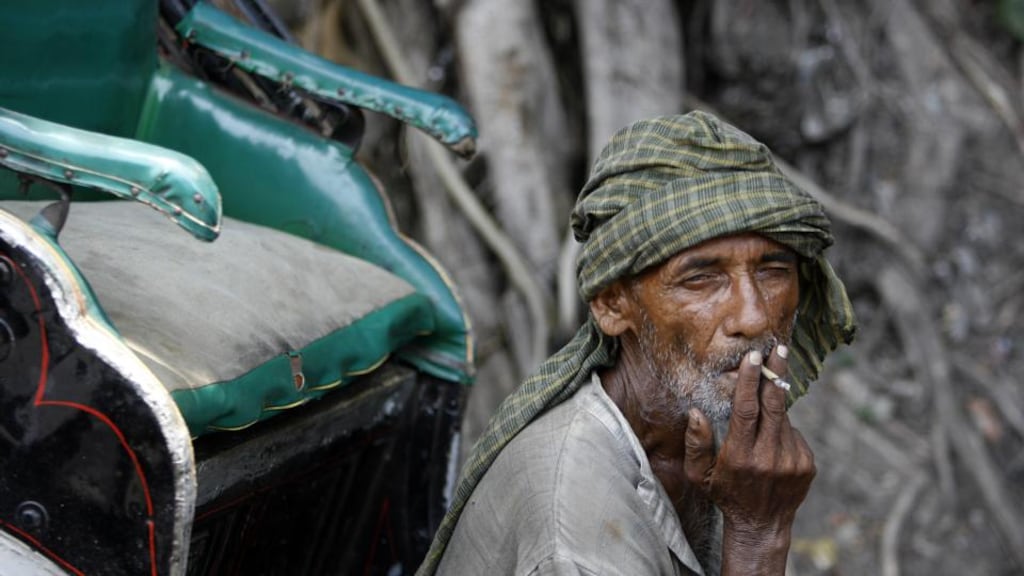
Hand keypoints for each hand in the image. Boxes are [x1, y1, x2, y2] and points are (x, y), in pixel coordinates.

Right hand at [682, 346, 815, 572]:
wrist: (762, 525)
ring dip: (775, 408)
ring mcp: (792, 461)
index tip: (752, 358)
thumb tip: (695, 411)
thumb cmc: (725, 494)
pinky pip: (794, 434)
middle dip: (776, 373)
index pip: (746, 410)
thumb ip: (696, 443)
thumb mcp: (699, 475)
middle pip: (774, 405)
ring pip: (784, 419)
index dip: (750, 381)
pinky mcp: (807, 464)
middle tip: (778, 349)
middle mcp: (768, 457)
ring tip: (763, 414)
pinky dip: (782, 431)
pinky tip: (772, 444)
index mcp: (740, 456)